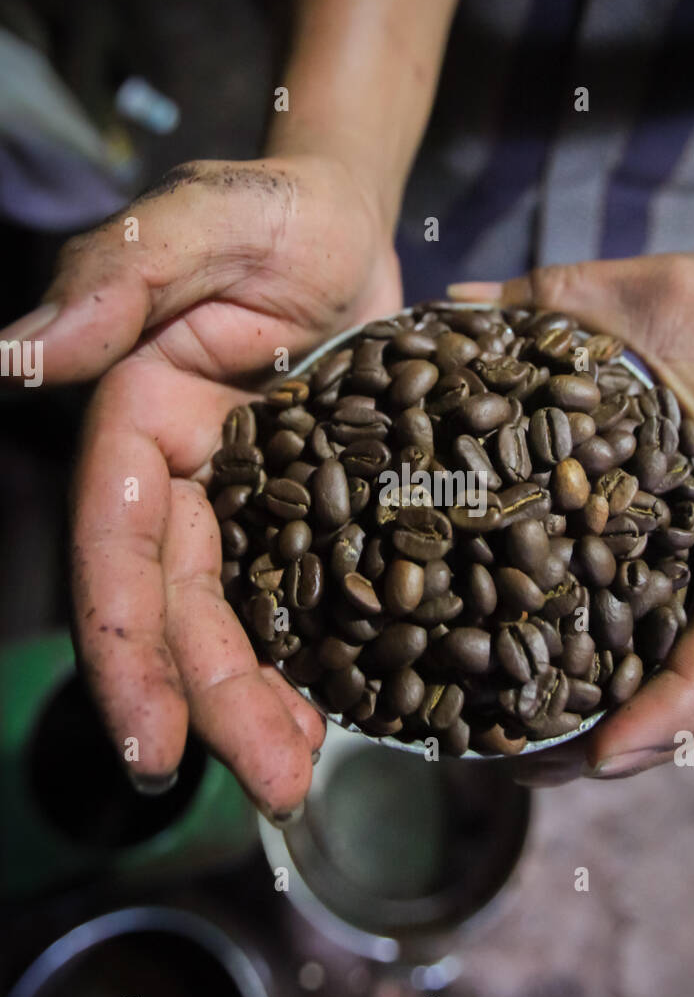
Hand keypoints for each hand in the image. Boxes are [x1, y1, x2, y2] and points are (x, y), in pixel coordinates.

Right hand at [7, 151, 400, 815]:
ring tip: (301, 776)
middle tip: (269, 787)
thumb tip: (18, 353)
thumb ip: (122, 279)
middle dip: (214, 703)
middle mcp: (187, 479)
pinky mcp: (317, 512)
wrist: (357, 222)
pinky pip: (313, 599)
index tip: (150, 742)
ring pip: (248, 620)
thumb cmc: (279, 209)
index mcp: (140, 424)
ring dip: (267, 704)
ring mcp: (255, 503)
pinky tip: (350, 715)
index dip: (126, 647)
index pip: (118, 548)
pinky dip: (325, 659)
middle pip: (186, 608)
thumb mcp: (208, 221)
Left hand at [449, 247, 693, 783]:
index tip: (611, 752)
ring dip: (626, 726)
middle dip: (635, 740)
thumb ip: (554, 299)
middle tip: (537, 771)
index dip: (684, 698)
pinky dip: (624, 679)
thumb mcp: (648, 287)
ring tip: (528, 758)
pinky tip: (547, 692)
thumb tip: (448, 309)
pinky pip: (669, 632)